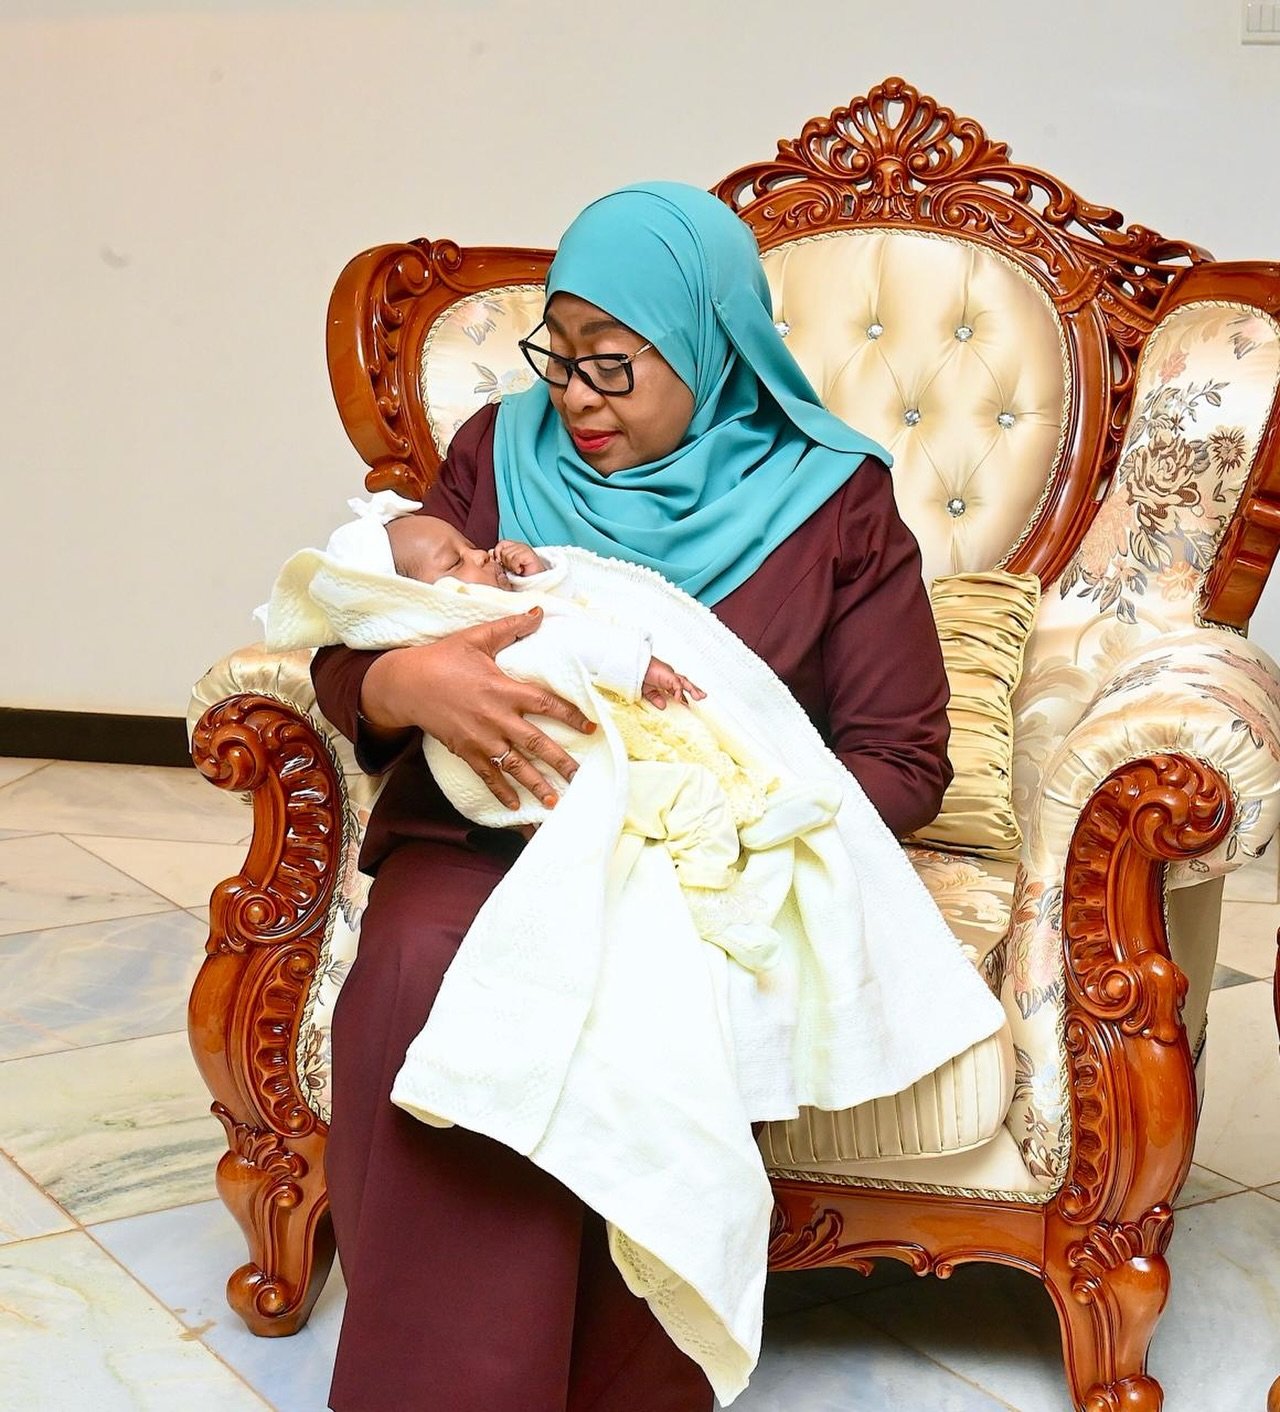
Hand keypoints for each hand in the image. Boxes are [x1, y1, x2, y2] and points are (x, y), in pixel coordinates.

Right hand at [359, 607, 594, 808]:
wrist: (405, 684)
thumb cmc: (442, 658)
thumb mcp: (476, 638)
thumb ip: (510, 628)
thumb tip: (539, 612)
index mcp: (503, 689)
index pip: (546, 704)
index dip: (570, 716)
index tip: (590, 727)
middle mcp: (495, 717)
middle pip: (535, 743)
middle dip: (560, 762)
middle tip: (580, 776)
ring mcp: (480, 738)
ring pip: (514, 766)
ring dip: (535, 785)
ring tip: (554, 801)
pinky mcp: (465, 751)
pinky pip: (487, 775)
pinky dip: (501, 792)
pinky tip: (515, 807)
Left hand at [492, 539, 546, 577]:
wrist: (535, 583)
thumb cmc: (521, 577)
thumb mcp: (507, 568)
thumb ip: (499, 560)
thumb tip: (490, 553)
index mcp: (514, 547)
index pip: (501, 544)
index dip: (498, 553)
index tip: (501, 564)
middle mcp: (520, 546)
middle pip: (503, 551)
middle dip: (505, 563)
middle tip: (513, 568)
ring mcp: (525, 549)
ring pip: (508, 555)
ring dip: (511, 566)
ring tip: (518, 570)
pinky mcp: (529, 554)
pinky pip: (515, 559)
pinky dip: (516, 567)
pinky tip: (521, 570)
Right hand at [641, 656, 705, 710]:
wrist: (634, 667)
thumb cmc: (639, 675)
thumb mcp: (648, 691)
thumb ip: (656, 698)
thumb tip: (663, 706)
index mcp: (665, 681)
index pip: (677, 689)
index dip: (683, 696)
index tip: (687, 705)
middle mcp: (669, 677)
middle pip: (685, 683)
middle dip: (694, 690)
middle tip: (702, 697)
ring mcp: (669, 675)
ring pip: (685, 682)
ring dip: (693, 689)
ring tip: (699, 697)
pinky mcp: (667, 674)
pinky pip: (676, 683)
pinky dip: (679, 691)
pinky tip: (679, 698)